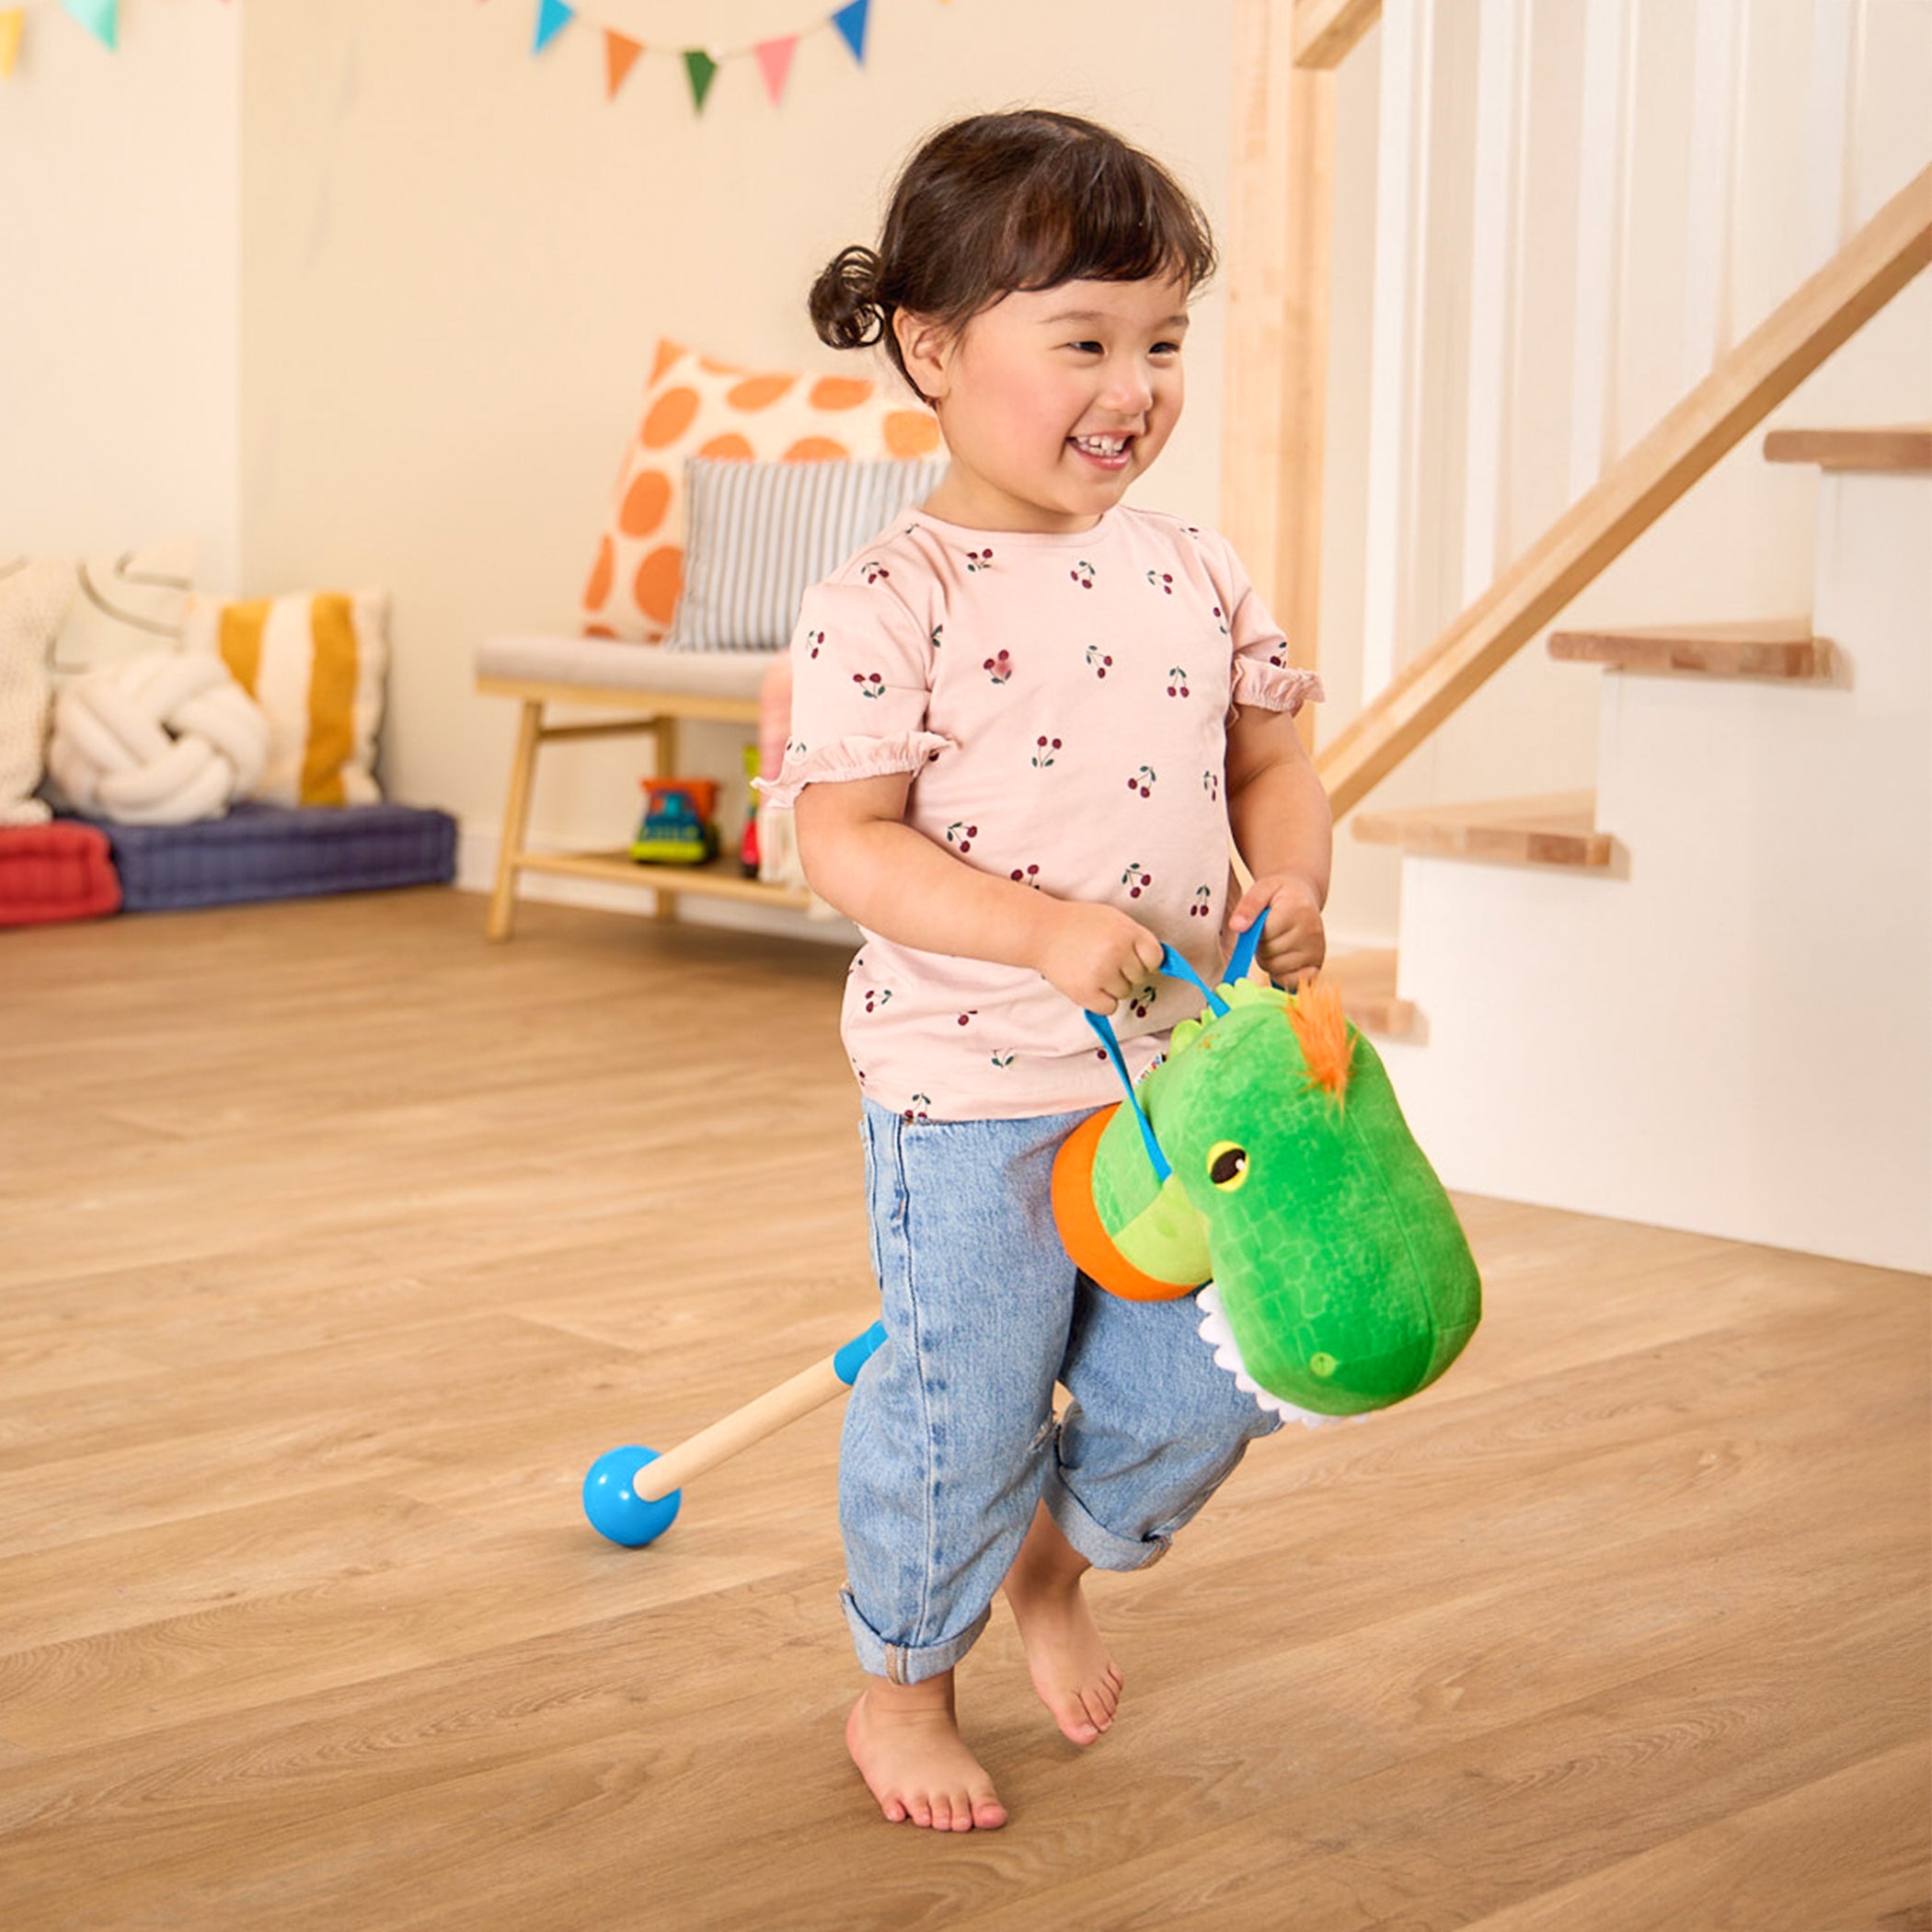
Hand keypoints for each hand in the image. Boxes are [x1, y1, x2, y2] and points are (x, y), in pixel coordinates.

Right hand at [1034, 901, 1166, 1014]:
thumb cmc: (1077, 924)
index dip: (1145, 960)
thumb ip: (1134, 938)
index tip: (1131, 957)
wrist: (1040, 931)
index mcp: (1126, 931)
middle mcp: (1117, 952)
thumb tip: (1159, 963)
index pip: (1155, 958)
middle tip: (1103, 959)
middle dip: (1125, 971)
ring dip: (1111, 986)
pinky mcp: (1086, 992)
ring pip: (1125, 993)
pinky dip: (1101, 1000)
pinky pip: (1109, 1007)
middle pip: (1140, 977)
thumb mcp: (1112, 919)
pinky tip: (1088, 984)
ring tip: (1091, 969)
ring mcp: (1101, 973)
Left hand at [1227, 871, 1325, 988]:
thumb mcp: (1261, 889)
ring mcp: (1317, 950)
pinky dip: (1281, 975)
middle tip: (1268, 932)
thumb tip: (1236, 926)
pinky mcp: (1317, 965)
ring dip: (1269, 959)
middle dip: (1261, 946)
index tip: (1262, 920)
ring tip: (1276, 942)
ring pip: (1276, 968)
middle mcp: (1312, 932)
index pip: (1264, 935)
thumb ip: (1248, 906)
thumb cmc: (1280, 894)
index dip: (1255, 931)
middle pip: (1269, 954)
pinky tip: (1282, 958)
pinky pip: (1292, 982)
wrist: (1302, 896)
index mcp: (1298, 910)